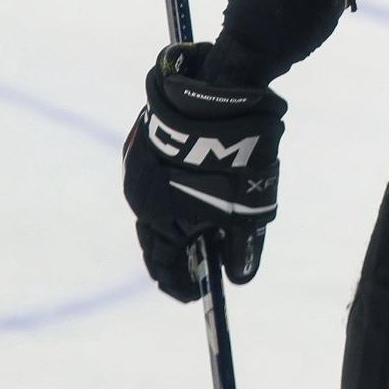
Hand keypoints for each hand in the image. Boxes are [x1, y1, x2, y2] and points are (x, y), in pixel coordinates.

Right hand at [122, 43, 285, 301]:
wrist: (221, 94)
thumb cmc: (238, 158)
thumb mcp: (249, 208)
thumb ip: (242, 247)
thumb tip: (238, 278)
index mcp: (159, 219)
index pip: (163, 266)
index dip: (181, 283)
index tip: (195, 294)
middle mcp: (140, 195)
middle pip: (157, 236)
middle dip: (180, 251)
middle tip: (201, 260)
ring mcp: (139, 165)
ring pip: (157, 205)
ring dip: (178, 218)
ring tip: (204, 225)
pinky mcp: (145, 141)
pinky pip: (158, 178)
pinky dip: (175, 191)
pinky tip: (198, 187)